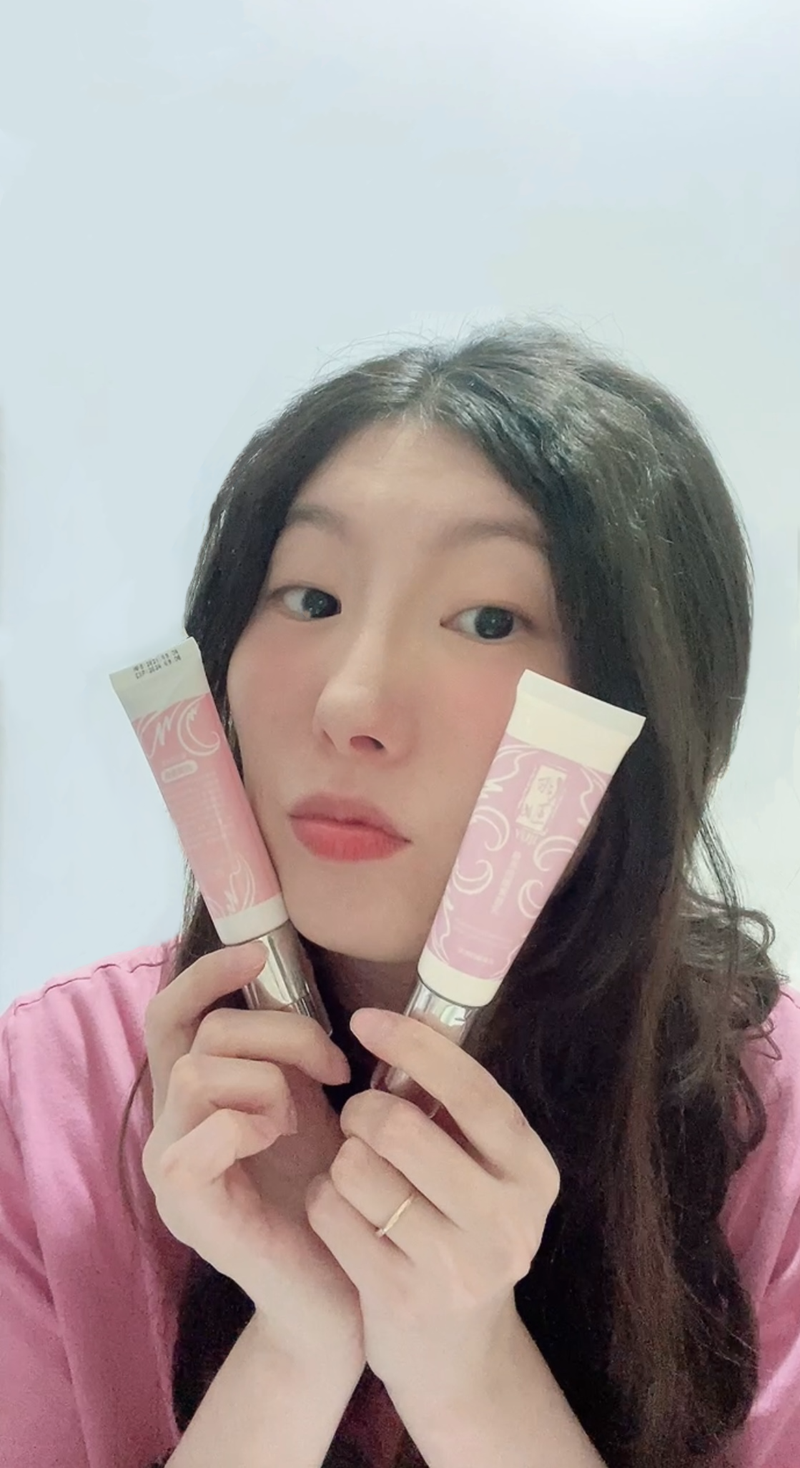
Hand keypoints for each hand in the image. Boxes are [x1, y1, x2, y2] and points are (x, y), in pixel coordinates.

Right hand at [142, 940, 363, 1366]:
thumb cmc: (334, 1193)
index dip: (206, 976)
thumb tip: (293, 981)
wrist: (342, 1290)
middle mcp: (169, 1128)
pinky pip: (198, 1134)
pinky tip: (281, 1142)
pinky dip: (248, 1123)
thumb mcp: (312, 1104)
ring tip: (302, 1121)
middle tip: (332, 1071)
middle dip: (280, 1034)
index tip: (259, 956)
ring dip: (268, 1081)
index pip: (170, 1015)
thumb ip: (289, 1054)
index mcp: (196, 1100)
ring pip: (198, 1072)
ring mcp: (168, 1169)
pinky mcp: (185, 1207)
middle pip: (202, 1034)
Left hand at [304, 1008, 559, 1412]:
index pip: (472, 1091)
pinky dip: (325, 1199)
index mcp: (531, 1172)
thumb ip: (453, 1106)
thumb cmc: (460, 1231)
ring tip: (355, 1173)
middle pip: (400, 1127)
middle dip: (363, 1111)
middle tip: (358, 1121)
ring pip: (358, 1168)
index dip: (414, 1044)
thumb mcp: (482, 1171)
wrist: (460, 1357)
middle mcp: (505, 1220)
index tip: (365, 1018)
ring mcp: (455, 1266)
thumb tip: (405, 1021)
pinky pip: (332, 1213)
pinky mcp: (401, 1299)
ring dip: (342, 1158)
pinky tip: (342, 1211)